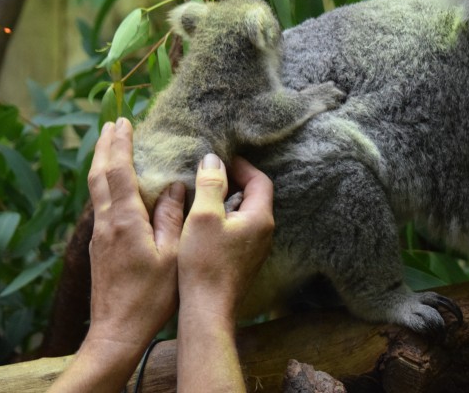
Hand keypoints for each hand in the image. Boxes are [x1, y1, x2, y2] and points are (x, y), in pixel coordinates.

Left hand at [86, 118, 183, 354]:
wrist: (117, 331)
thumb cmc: (152, 296)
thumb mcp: (172, 255)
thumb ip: (171, 216)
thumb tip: (173, 186)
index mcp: (125, 221)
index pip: (119, 172)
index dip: (121, 145)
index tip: (125, 122)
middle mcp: (106, 223)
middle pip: (99, 175)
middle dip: (105, 146)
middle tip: (113, 123)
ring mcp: (98, 236)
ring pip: (95, 190)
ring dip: (102, 163)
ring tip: (111, 145)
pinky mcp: (98, 247)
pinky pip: (99, 204)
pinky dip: (105, 183)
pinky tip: (114, 185)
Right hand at [178, 154, 273, 320]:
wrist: (208, 309)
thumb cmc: (206, 263)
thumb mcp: (203, 216)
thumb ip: (210, 184)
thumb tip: (214, 159)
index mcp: (260, 217)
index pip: (260, 180)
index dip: (242, 166)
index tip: (220, 160)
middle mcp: (265, 231)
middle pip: (255, 195)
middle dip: (234, 181)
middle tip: (209, 174)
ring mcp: (257, 248)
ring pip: (246, 213)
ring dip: (228, 200)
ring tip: (204, 194)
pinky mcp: (245, 259)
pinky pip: (240, 229)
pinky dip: (226, 218)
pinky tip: (204, 221)